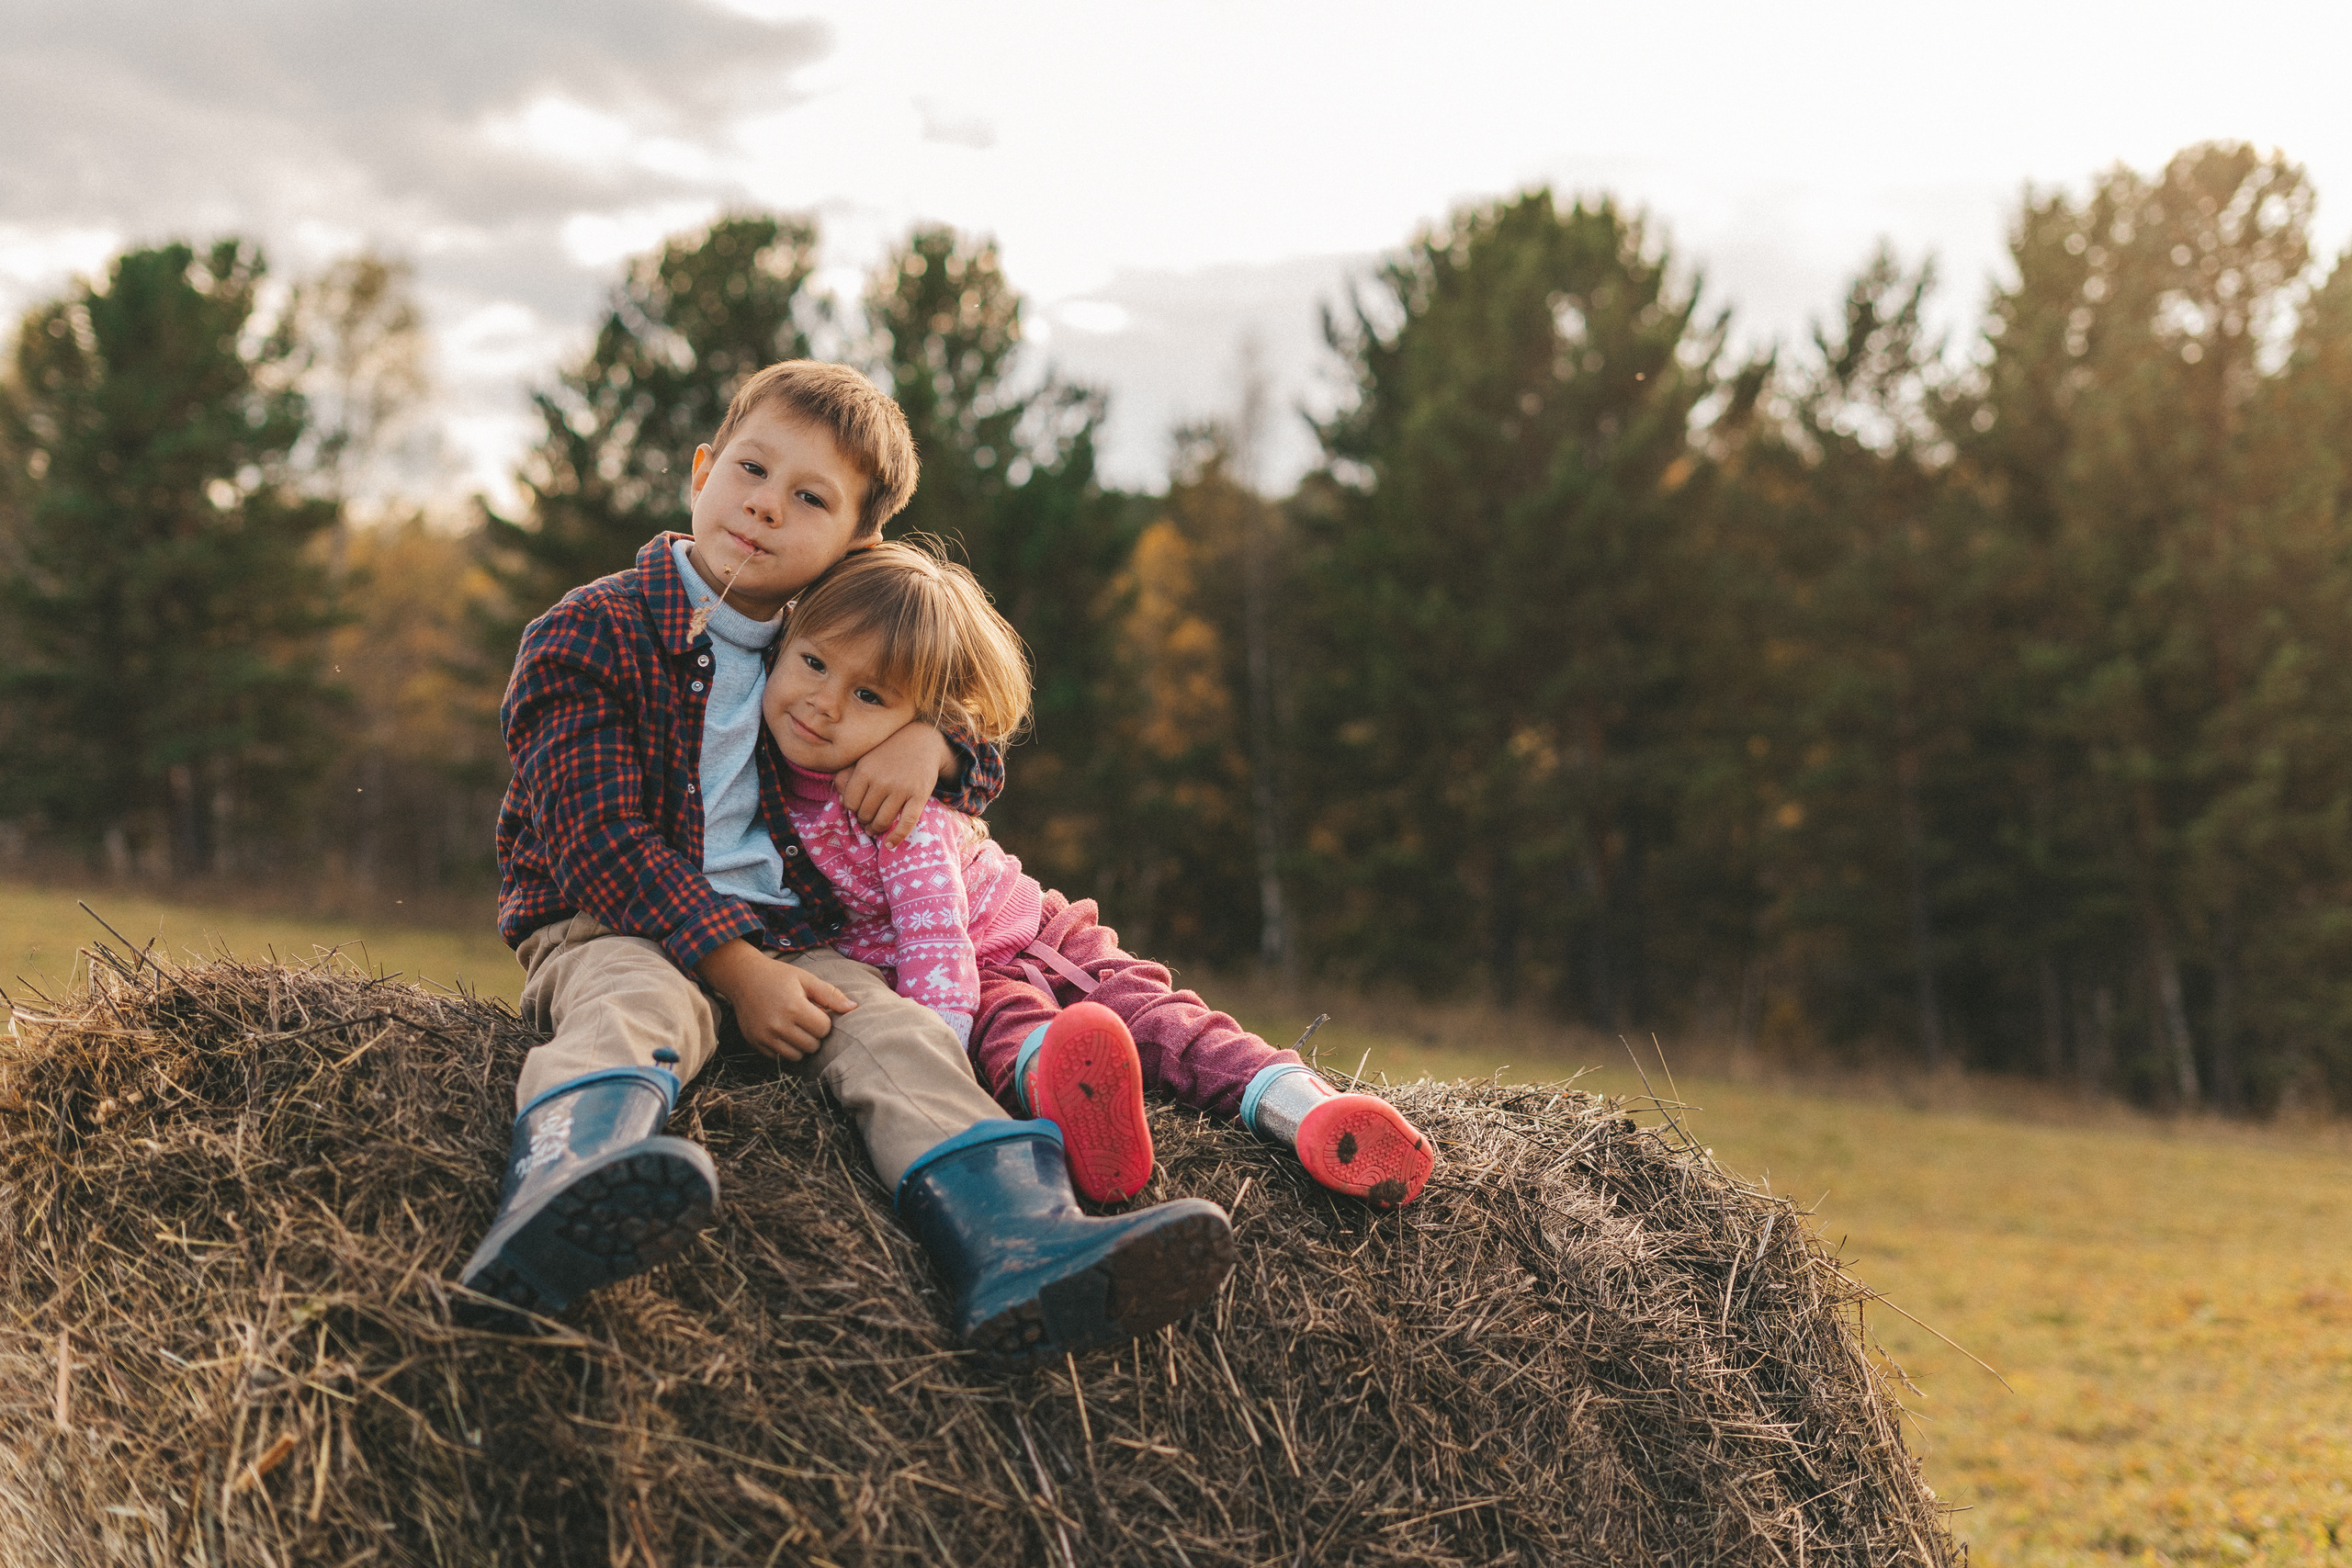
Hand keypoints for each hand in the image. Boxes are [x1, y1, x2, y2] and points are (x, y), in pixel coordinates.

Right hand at [696, 939, 854, 1060]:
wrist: (743, 978)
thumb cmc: (779, 977)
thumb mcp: (806, 979)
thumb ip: (830, 994)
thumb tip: (853, 1008)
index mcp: (794, 1007)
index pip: (823, 1029)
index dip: (824, 1020)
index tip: (816, 1011)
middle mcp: (778, 1025)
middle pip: (812, 1046)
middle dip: (814, 1034)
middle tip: (806, 1020)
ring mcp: (765, 1036)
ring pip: (797, 1056)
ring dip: (801, 1045)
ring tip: (796, 1028)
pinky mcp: (755, 1043)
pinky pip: (779, 1058)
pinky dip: (784, 1049)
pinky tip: (782, 1032)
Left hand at [834, 720, 952, 846]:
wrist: (922, 741)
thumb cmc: (889, 752)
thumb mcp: (865, 758)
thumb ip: (848, 777)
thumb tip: (841, 802)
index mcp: (865, 770)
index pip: (849, 802)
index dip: (852, 809)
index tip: (858, 808)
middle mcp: (882, 780)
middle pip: (865, 814)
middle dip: (864, 821)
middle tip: (868, 820)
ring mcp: (902, 789)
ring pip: (882, 821)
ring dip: (876, 829)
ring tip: (876, 829)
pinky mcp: (919, 796)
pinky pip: (906, 823)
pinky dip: (897, 837)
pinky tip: (890, 844)